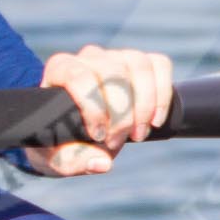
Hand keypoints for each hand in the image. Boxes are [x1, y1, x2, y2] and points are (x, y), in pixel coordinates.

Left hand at [23, 45, 172, 177]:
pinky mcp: (139, 62)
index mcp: (60, 69)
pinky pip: (159, 65)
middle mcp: (89, 57)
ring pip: (140, 66)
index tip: (98, 136)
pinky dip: (163, 94)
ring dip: (145, 105)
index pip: (81, 77)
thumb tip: (102, 162)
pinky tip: (156, 120)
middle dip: (121, 114)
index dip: (94, 108)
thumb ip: (72, 160)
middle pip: (114, 73)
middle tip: (117, 142)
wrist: (73, 126)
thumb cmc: (60, 138)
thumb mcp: (56, 154)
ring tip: (139, 134)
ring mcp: (116, 56)